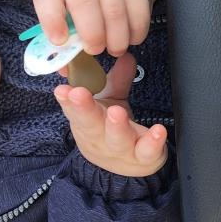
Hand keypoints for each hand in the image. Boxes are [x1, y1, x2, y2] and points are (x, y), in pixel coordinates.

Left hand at [33, 0, 159, 56]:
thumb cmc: (84, 8)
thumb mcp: (68, 21)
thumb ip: (66, 44)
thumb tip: (67, 69)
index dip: (52, 20)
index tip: (61, 41)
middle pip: (83, 0)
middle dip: (91, 32)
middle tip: (95, 50)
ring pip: (114, 8)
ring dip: (116, 37)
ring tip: (115, 50)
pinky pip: (138, 10)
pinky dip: (136, 32)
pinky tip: (130, 38)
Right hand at [55, 54, 168, 176]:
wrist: (125, 166)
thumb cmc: (110, 130)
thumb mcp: (108, 103)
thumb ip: (115, 80)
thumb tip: (124, 55)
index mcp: (86, 122)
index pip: (73, 109)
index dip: (67, 100)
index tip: (62, 89)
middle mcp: (99, 137)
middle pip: (90, 123)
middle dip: (83, 108)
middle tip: (79, 94)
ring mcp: (120, 149)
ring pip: (117, 138)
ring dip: (116, 125)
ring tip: (117, 112)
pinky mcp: (142, 157)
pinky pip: (147, 151)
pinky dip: (153, 142)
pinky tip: (158, 131)